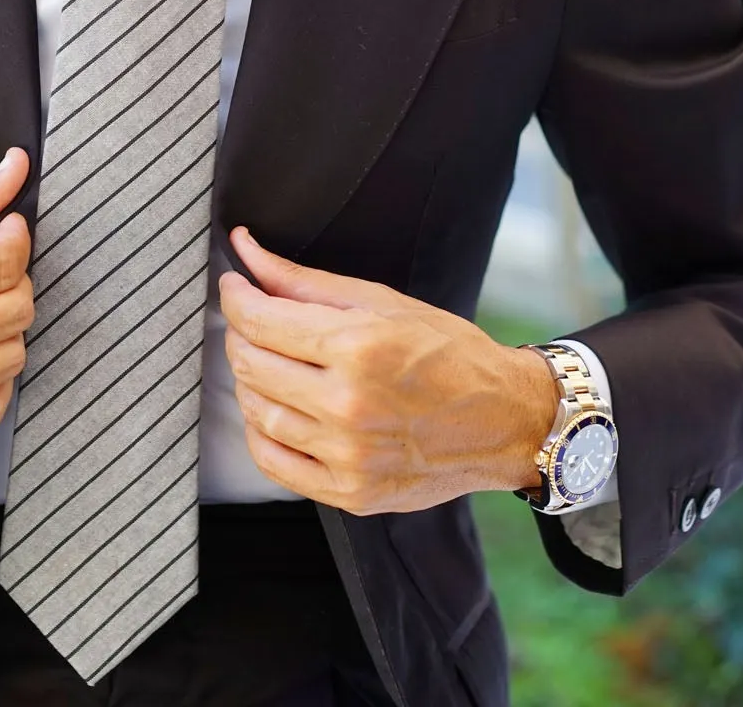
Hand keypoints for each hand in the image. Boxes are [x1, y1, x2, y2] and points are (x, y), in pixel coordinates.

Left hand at [219, 227, 555, 514]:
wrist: (506, 421)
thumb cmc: (452, 355)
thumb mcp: (383, 302)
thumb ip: (305, 282)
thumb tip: (246, 251)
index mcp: (358, 347)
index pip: (259, 320)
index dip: (236, 297)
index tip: (236, 287)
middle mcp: (348, 404)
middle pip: (252, 365)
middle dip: (242, 334)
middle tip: (256, 322)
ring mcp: (348, 454)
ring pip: (257, 411)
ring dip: (251, 381)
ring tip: (273, 363)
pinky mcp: (350, 492)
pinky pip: (273, 462)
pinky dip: (261, 431)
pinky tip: (278, 410)